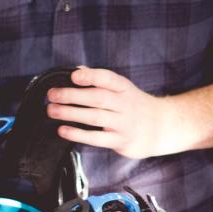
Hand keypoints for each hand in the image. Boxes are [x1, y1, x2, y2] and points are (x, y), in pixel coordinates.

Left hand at [46, 66, 182, 158]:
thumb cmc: (134, 106)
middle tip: (52, 94)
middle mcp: (125, 104)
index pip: (107, 79)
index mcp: (124, 88)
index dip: (90, 76)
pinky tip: (63, 130)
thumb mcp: (122, 89)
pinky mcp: (120, 141)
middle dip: (71, 95)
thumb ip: (100, 81)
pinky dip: (78, 134)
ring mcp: (124, 123)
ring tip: (52, 110)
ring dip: (71, 113)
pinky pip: (97, 138)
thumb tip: (76, 71)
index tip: (73, 76)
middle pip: (97, 97)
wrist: (161, 127)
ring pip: (95, 117)